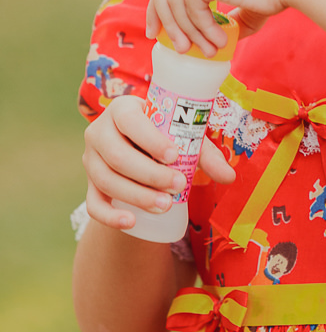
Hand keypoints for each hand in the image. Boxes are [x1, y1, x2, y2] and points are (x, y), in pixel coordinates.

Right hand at [82, 95, 235, 229]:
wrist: (137, 144)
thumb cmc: (163, 134)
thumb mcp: (182, 135)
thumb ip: (204, 153)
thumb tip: (229, 176)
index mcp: (122, 109)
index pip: (131, 122)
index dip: (151, 140)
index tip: (175, 156)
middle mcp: (99, 132)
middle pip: (118, 156)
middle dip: (150, 174)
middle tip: (179, 186)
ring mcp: (90, 159)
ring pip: (106, 181)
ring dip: (136, 196)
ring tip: (166, 205)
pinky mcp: (89, 184)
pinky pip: (93, 203)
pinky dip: (110, 216)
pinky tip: (131, 222)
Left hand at [145, 0, 295, 55]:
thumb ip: (216, 3)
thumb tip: (203, 34)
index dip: (158, 3)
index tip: (156, 28)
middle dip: (163, 20)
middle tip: (170, 45)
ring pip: (176, 5)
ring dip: (189, 33)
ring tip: (206, 51)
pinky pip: (191, 12)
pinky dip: (203, 32)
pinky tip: (219, 42)